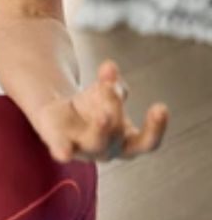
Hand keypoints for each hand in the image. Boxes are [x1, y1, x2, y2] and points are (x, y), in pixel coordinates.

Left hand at [32, 58, 168, 162]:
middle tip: (113, 89)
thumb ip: (111, 84)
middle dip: (117, 110)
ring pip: (96, 141)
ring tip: (103, 112)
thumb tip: (109, 67)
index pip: (148, 141)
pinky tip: (64, 153)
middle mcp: (108, 150)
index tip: (161, 106)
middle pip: (118, 134)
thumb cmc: (91, 108)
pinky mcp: (60, 145)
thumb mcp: (105, 93)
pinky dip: (64, 151)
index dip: (156, 127)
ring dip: (101, 127)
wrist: (58, 115)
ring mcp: (84, 150)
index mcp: (126, 142)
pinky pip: (63, 151)